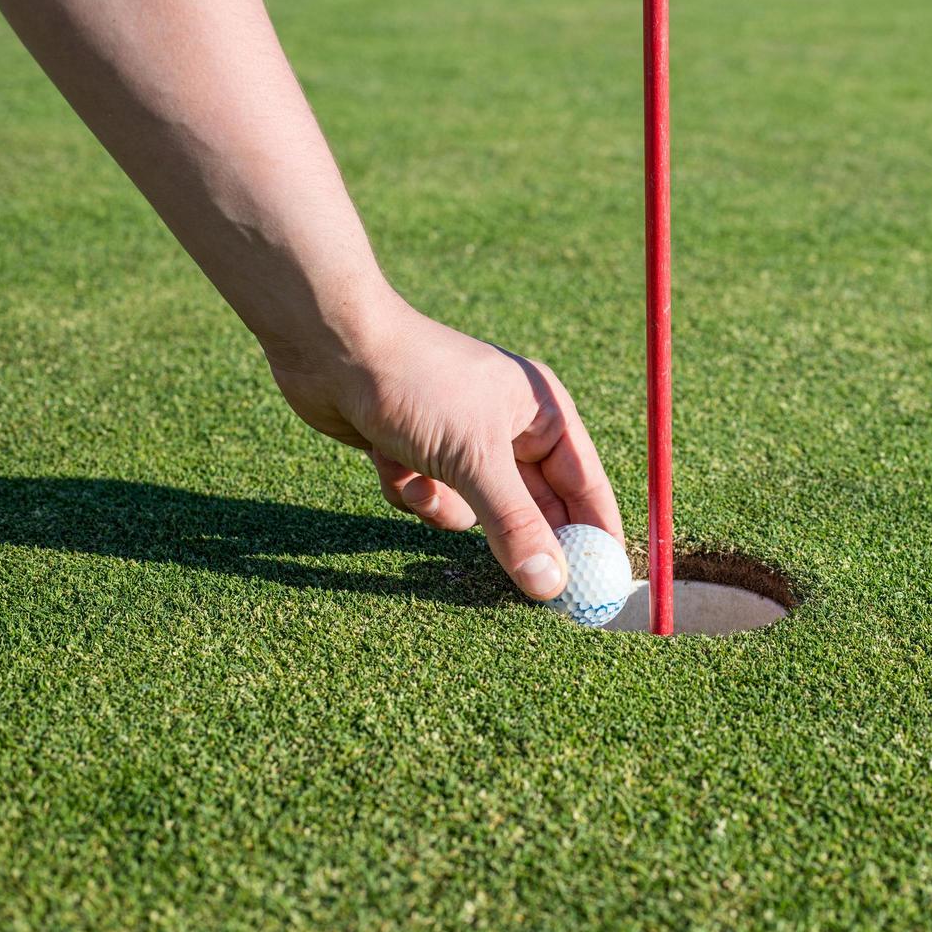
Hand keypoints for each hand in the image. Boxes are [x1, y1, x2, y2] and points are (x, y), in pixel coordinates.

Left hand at [267, 293, 622, 600]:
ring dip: (445, 505)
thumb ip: (516, 525)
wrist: (328, 346)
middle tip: (524, 585)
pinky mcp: (421, 455)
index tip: (602, 585)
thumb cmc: (415, 382)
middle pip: (533, 506)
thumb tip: (552, 584)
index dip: (595, 535)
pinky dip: (410, 491)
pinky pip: (433, 501)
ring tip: (422, 481)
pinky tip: (387, 460)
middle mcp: (508, 428)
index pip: (585, 485)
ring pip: (475, 513)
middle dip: (516, 535)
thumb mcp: (474, 460)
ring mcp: (463, 443)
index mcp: (541, 412)